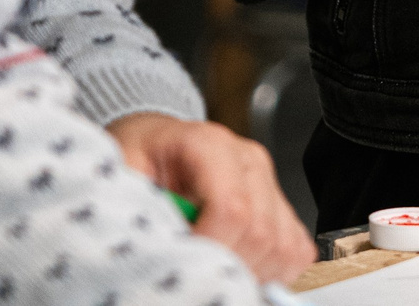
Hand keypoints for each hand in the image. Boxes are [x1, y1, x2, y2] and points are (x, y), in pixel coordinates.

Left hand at [108, 113, 315, 284]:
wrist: (156, 142)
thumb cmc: (140, 157)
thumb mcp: (122, 173)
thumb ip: (139, 206)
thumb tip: (154, 250)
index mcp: (210, 145)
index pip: (232, 208)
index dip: (209, 247)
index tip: (180, 265)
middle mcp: (248, 162)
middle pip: (262, 234)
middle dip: (228, 267)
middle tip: (192, 275)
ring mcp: (269, 183)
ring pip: (283, 247)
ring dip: (251, 272)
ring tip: (212, 271)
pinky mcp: (280, 206)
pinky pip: (296, 251)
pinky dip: (272, 271)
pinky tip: (236, 267)